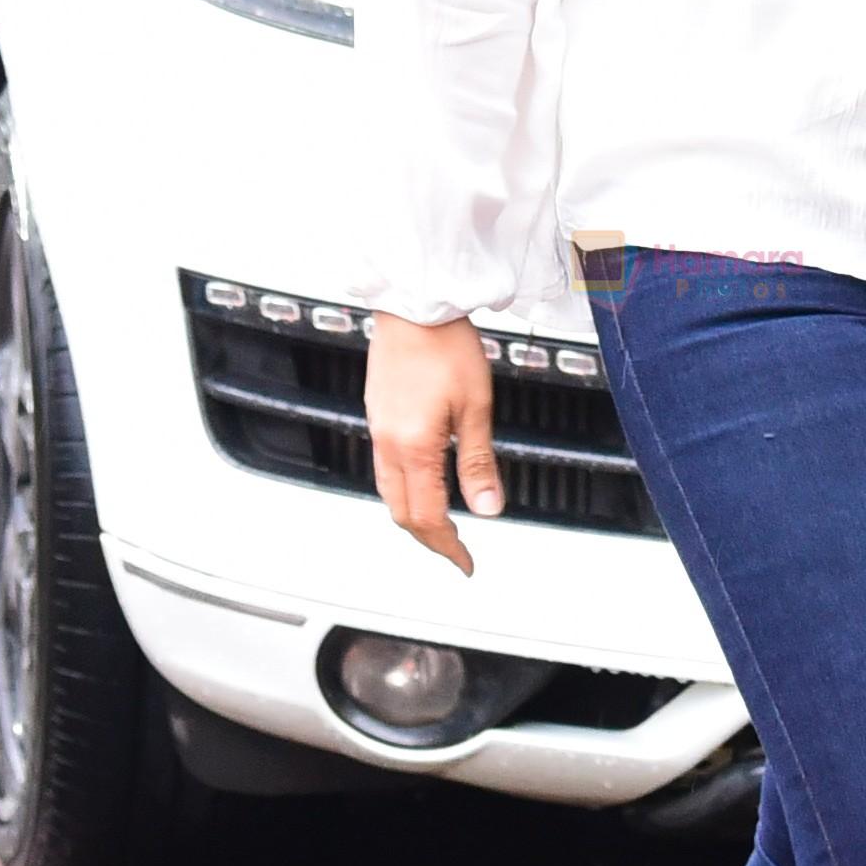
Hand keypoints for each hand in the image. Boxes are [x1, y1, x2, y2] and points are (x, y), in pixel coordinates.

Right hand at [365, 314, 500, 570]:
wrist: (414, 303)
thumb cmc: (445, 343)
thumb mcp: (476, 406)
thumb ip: (478, 463)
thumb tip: (488, 507)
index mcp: (413, 446)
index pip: (427, 517)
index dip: (448, 546)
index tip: (465, 562)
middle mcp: (387, 442)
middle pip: (401, 512)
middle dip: (428, 538)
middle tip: (455, 550)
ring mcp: (378, 428)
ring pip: (387, 492)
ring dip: (413, 516)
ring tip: (440, 525)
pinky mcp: (377, 414)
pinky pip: (383, 467)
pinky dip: (403, 488)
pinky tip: (422, 482)